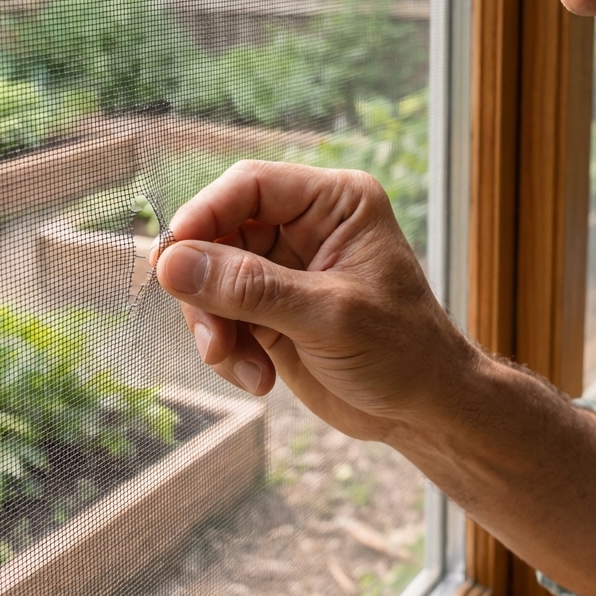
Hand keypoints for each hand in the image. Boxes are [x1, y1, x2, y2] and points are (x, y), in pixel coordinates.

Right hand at [152, 160, 473, 439]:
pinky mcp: (270, 308)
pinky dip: (226, 349)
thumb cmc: (402, 351)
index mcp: (335, 202)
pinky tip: (258, 379)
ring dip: (214, 326)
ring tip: (242, 366)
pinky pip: (220, 315)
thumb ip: (250, 289)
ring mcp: (285, 268)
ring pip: (210, 277)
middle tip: (213, 339)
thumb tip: (173, 262)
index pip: (250, 185)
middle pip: (220, 232)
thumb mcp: (328, 317)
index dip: (204, 215)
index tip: (171, 260)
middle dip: (207, 289)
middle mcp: (306, 226)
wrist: (425, 409)